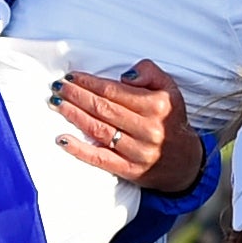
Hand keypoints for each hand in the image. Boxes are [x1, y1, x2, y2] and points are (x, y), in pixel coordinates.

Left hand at [49, 59, 194, 188]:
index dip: (90, 83)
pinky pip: (100, 158)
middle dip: (77, 95)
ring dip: (73, 115)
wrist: (185, 162)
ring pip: (98, 130)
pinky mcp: (129, 169)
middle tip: (58, 87)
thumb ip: (150, 73)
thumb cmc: (171, 121)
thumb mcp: (170, 90)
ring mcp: (138, 151)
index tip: (72, 77)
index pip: (115, 91)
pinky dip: (79, 149)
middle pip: (103, 108)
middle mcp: (148, 128)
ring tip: (56, 104)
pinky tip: (62, 139)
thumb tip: (124, 75)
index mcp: (157, 106)